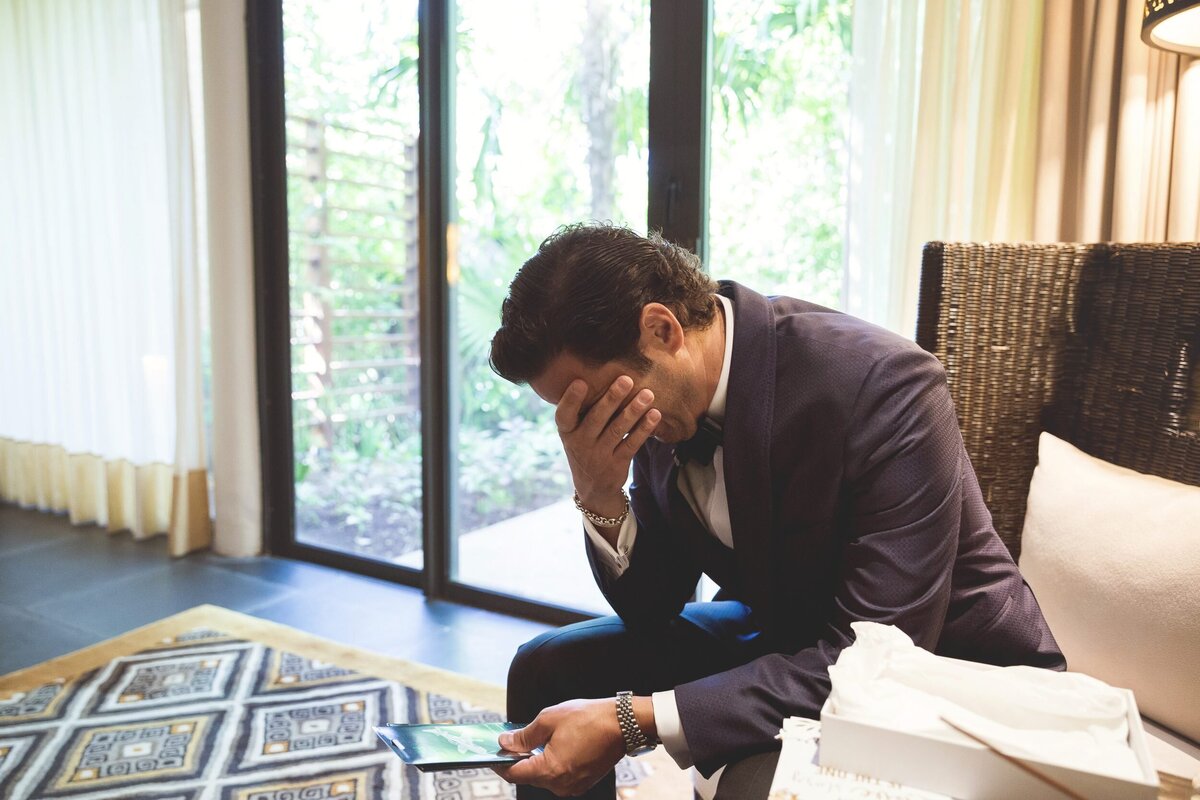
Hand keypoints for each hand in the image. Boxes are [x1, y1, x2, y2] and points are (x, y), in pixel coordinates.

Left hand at [494, 698, 626, 796]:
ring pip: (544, 777)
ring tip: (534, 741)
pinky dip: (551, 764)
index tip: (491, 755)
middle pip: (528, 777)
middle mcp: (561, 785)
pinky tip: (551, 747)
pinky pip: (559, 776)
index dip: (500, 764)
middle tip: (512, 742)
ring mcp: (573, 786)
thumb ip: (524, 735)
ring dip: (535, 762)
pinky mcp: (582, 782)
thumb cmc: (589, 718)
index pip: (514, 774)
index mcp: (551, 770)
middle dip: (518, 761)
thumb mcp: (549, 719)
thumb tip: (505, 743)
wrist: (623, 724)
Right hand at [556, 376, 660, 517]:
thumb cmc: (585, 447)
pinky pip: (632, 444)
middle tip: (626, 379)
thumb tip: (603, 373)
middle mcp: (580, 443)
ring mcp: (599, 455)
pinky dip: (644, 428)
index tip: (580, 382)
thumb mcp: (575, 433)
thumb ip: (583, 410)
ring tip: (647, 394)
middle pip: (596, 418)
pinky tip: (655, 415)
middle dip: (612, 398)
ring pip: (617, 430)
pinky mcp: (617, 464)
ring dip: (633, 410)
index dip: (571, 399)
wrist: (593, 488)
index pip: (564, 415)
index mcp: (567, 432)